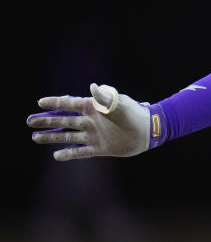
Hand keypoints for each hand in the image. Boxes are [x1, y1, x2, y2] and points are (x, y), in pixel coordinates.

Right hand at [27, 83, 149, 160]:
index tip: (39, 102)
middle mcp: (92, 121)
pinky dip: (69, 154)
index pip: (70, 104)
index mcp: (94, 108)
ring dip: (53, 137)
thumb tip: (92, 86)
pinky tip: (56, 155)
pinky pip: (81, 152)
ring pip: (68, 136)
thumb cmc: (135, 113)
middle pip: (64, 120)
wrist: (149, 131)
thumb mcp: (119, 103)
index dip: (55, 103)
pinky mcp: (101, 148)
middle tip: (30, 122)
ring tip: (36, 137)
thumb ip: (104, 97)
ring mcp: (95, 135)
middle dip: (47, 121)